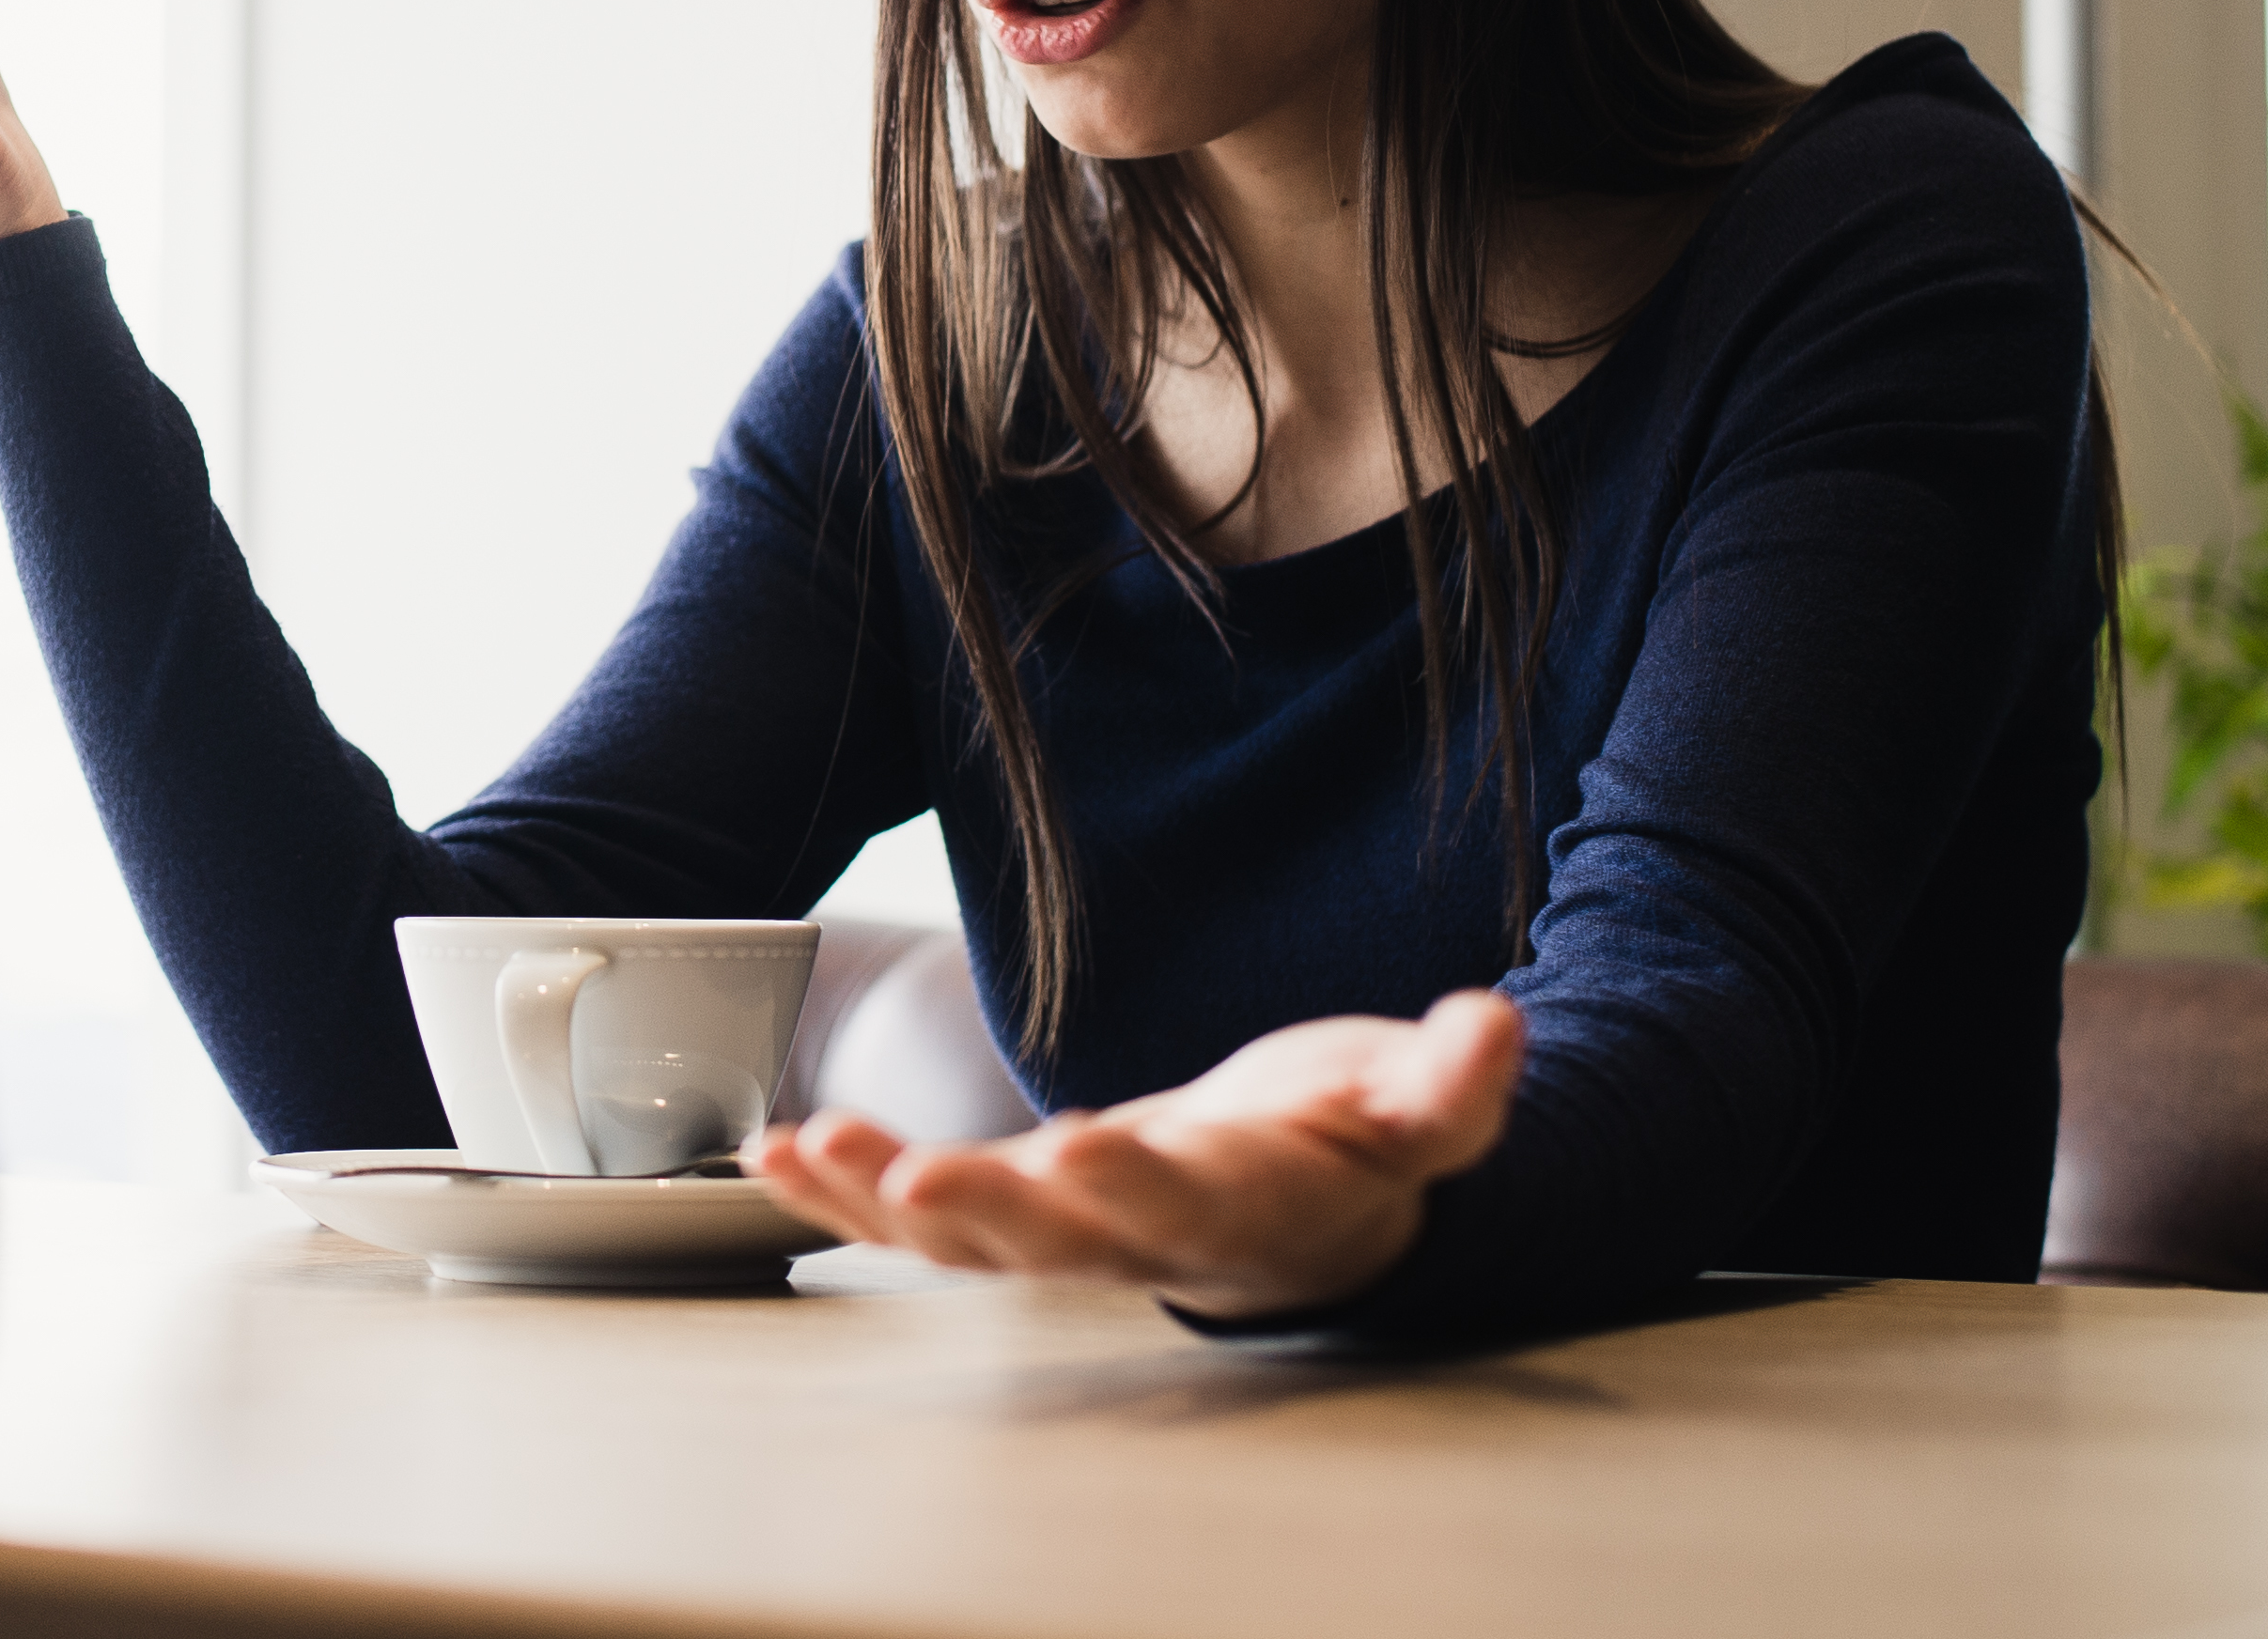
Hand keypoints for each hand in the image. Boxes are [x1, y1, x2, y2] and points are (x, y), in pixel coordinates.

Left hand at [745, 990, 1522, 1319]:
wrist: (1303, 1203)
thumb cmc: (1351, 1144)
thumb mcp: (1417, 1112)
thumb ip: (1453, 1086)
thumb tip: (1495, 1025)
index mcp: (1238, 1206)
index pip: (1186, 1201)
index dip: (1138, 1180)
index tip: (1089, 1141)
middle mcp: (1136, 1235)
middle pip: (1054, 1239)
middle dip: (983, 1207)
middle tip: (918, 1172)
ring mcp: (1063, 1232)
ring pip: (962, 1242)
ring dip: (881, 1201)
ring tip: (809, 1148)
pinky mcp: (1009, 1210)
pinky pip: (910, 1221)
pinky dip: (839, 1196)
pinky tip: (773, 1152)